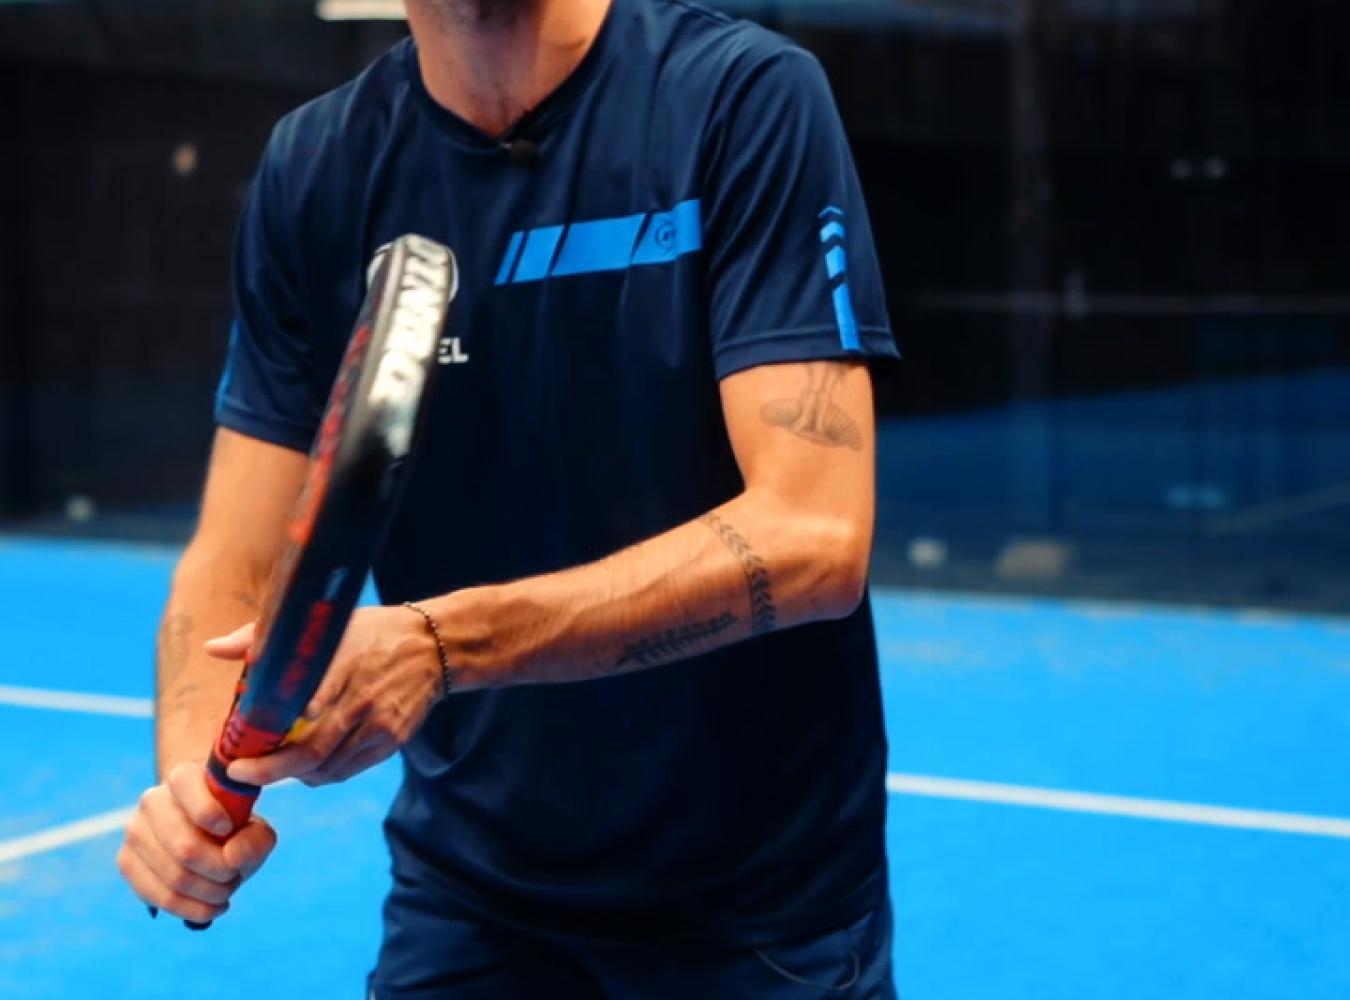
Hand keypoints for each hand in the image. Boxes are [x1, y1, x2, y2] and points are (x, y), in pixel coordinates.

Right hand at [117, 762, 275, 923]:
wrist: (209, 839)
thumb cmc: (235, 830)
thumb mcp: (256, 831)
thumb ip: (255, 840)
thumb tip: (231, 857)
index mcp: (184, 777)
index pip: (184, 785)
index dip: (210, 813)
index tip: (230, 829)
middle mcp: (153, 801)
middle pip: (185, 848)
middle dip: (220, 870)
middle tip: (236, 874)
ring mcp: (135, 831)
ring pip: (174, 876)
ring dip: (210, 892)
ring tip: (226, 890)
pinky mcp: (126, 861)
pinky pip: (159, 896)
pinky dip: (192, 908)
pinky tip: (212, 906)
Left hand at [208, 605, 441, 787]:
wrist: (433, 647)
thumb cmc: (369, 632)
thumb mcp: (324, 624)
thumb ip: (263, 636)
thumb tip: (212, 649)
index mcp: (343, 664)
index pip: (310, 701)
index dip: (278, 733)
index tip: (243, 751)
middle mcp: (362, 698)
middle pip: (312, 750)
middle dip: (272, 770)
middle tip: (241, 773)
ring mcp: (380, 724)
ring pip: (328, 768)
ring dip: (296, 775)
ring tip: (272, 768)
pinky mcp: (393, 741)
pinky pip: (348, 770)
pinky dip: (322, 774)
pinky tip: (307, 766)